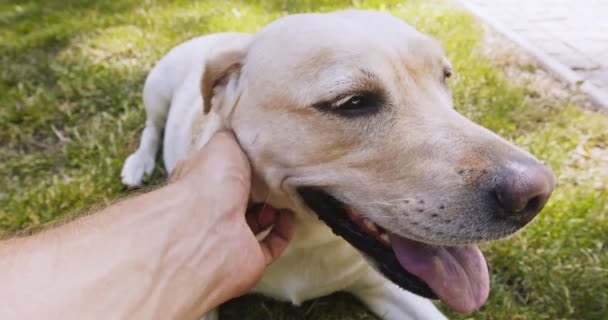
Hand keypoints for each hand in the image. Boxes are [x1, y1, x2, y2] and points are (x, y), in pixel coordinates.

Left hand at [169, 131, 293, 314]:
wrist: (205, 230)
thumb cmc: (209, 182)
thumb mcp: (223, 143)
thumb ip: (236, 136)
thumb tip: (246, 129)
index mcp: (204, 182)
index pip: (226, 171)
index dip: (245, 163)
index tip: (267, 155)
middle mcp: (215, 210)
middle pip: (244, 196)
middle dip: (263, 186)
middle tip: (282, 174)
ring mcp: (231, 236)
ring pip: (258, 221)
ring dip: (275, 208)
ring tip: (287, 193)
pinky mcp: (249, 258)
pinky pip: (272, 245)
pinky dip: (283, 231)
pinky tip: (289, 215)